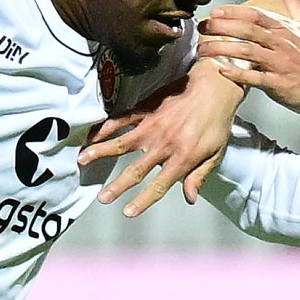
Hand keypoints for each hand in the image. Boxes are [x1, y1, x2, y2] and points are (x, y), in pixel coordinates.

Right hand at [88, 59, 242, 212]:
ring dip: (100, 153)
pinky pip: (122, 120)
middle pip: (135, 170)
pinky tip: (92, 134)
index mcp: (182, 158)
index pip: (159, 186)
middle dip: (117, 186)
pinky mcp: (146, 110)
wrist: (214, 87)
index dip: (142, 201)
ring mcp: (152, 126)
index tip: (127, 212)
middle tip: (101, 198)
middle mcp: (164, 145)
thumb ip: (199, 176)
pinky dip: (106, 127)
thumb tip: (189, 198)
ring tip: (82, 161)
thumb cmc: (218, 121)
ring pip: (121, 143)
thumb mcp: (216, 152)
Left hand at [196, 0, 299, 121]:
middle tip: (201, 29)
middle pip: (246, 30)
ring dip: (221, 50)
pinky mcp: (280, 84)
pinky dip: (237, 73)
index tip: (214, 12)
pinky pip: (255, 77)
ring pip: (246, 51)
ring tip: (202, 51)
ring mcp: (281, 64)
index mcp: (286, 28)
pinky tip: (221, 71)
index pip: (255, 15)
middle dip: (220, 27)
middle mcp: (283, 43)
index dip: (232, 12)